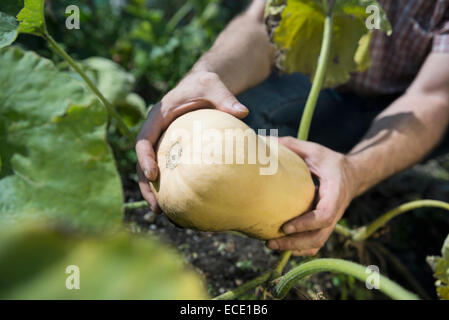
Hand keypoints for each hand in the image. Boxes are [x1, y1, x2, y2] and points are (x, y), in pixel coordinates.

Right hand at [136, 71, 248, 211]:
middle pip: (142, 161)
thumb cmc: (206, 85)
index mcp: (158, 116)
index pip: (144, 139)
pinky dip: (169, 185)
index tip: (153, 174)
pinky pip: (167, 169)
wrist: (202, 85)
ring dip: (154, 191)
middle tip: (155, 206)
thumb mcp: (214, 87)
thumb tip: (243, 112)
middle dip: (146, 184)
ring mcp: (162, 142)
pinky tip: (178, 203)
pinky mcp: (171, 149)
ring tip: (162, 213)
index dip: (145, 157)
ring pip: (150, 170)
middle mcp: (155, 131)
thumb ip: (225, 98)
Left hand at [267, 137, 356, 255]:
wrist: (353, 174)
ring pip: (316, 243)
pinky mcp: (326, 226)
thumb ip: (292, 145)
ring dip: (294, 248)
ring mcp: (332, 221)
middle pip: (319, 236)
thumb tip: (265, 140)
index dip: (306, 224)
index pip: (324, 215)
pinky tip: (281, 246)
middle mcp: (336, 211)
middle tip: (270, 242)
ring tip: (270, 245)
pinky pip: (315, 243)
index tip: (285, 226)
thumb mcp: (314, 150)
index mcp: (335, 192)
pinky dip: (300, 248)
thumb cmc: (330, 161)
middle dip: (294, 243)